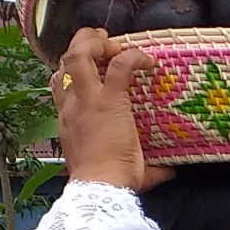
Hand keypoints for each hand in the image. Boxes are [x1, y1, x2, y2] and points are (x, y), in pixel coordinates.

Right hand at [55, 29, 177, 192]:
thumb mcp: (115, 166)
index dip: (74, 68)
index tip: (96, 66)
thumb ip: (144, 166)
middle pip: (65, 59)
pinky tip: (148, 61)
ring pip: (78, 53)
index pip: (60, 82)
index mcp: (68, 119)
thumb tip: (169, 172)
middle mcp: (72, 105)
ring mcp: (87, 101)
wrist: (101, 188)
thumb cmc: (108, 183)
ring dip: (97, 42)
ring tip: (117, 45)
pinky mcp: (109, 100)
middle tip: (105, 42)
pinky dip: (134, 56)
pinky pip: (120, 65)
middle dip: (84, 43)